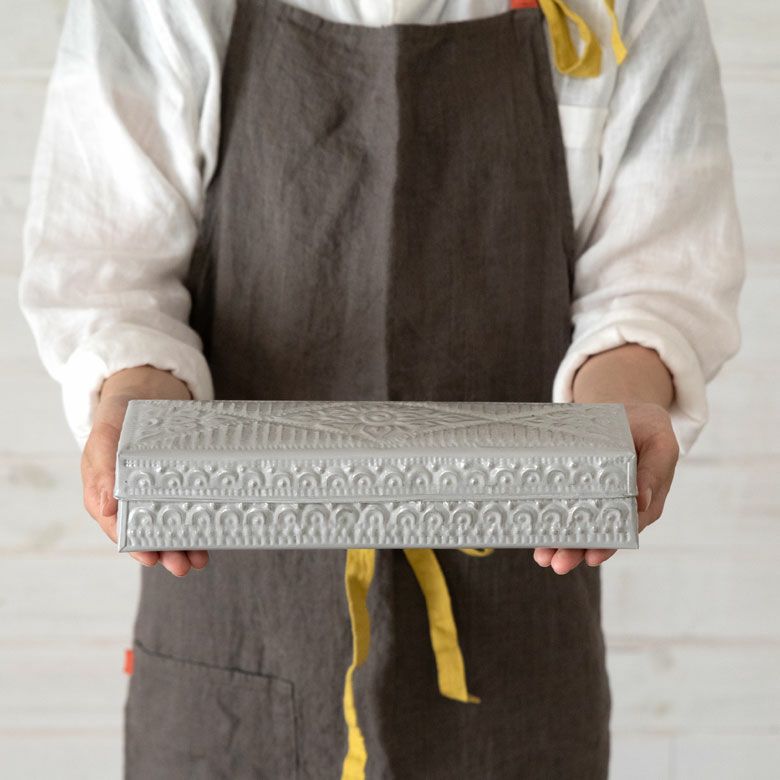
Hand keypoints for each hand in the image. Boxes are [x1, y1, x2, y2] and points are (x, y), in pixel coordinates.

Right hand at [81, 365, 208, 575]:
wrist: (146, 386)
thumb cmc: (120, 411)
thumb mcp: (106, 431)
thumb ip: (101, 465)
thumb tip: (107, 509)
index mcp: (106, 490)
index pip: (119, 526)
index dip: (135, 545)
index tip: (150, 559)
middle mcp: (132, 495)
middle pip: (148, 532)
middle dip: (165, 552)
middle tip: (183, 566)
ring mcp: (158, 489)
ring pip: (170, 524)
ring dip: (184, 545)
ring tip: (200, 560)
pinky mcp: (181, 480)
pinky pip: (189, 505)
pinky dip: (199, 520)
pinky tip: (214, 533)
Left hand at [533, 401, 679, 572]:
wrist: (625, 413)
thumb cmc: (645, 426)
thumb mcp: (659, 440)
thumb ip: (654, 469)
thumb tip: (642, 502)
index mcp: (643, 501)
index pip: (625, 528)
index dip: (609, 544)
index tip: (593, 557)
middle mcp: (619, 506)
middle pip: (598, 535)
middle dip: (577, 552)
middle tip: (558, 564)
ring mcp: (597, 500)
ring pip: (579, 529)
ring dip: (560, 545)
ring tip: (543, 557)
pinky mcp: (578, 490)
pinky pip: (564, 509)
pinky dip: (550, 523)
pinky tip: (534, 535)